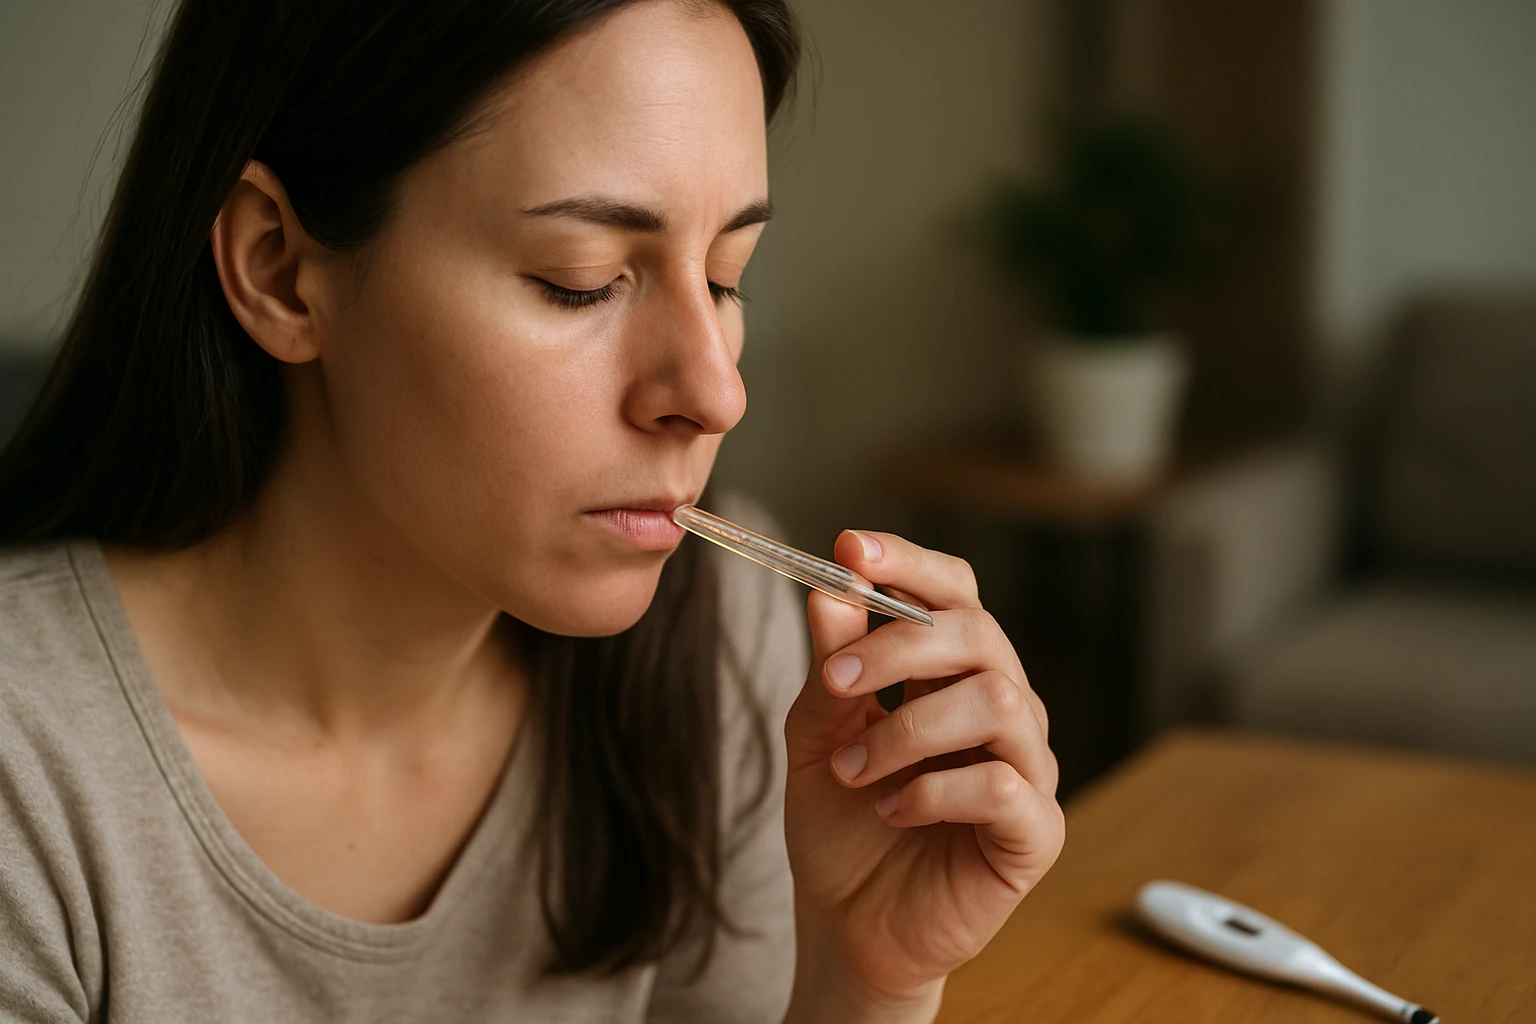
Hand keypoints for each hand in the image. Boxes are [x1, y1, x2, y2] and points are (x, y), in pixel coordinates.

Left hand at [782, 530, 1063, 1021]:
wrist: (848, 927)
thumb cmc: (841, 825)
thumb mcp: (815, 735)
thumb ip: (830, 666)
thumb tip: (831, 588)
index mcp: (950, 672)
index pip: (953, 592)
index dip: (909, 563)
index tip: (850, 549)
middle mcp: (1000, 705)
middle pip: (979, 633)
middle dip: (900, 644)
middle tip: (836, 682)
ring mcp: (1026, 766)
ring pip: (999, 701)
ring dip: (908, 728)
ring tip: (851, 769)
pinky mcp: (1036, 831)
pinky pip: (1004, 786)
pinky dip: (935, 790)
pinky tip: (890, 810)